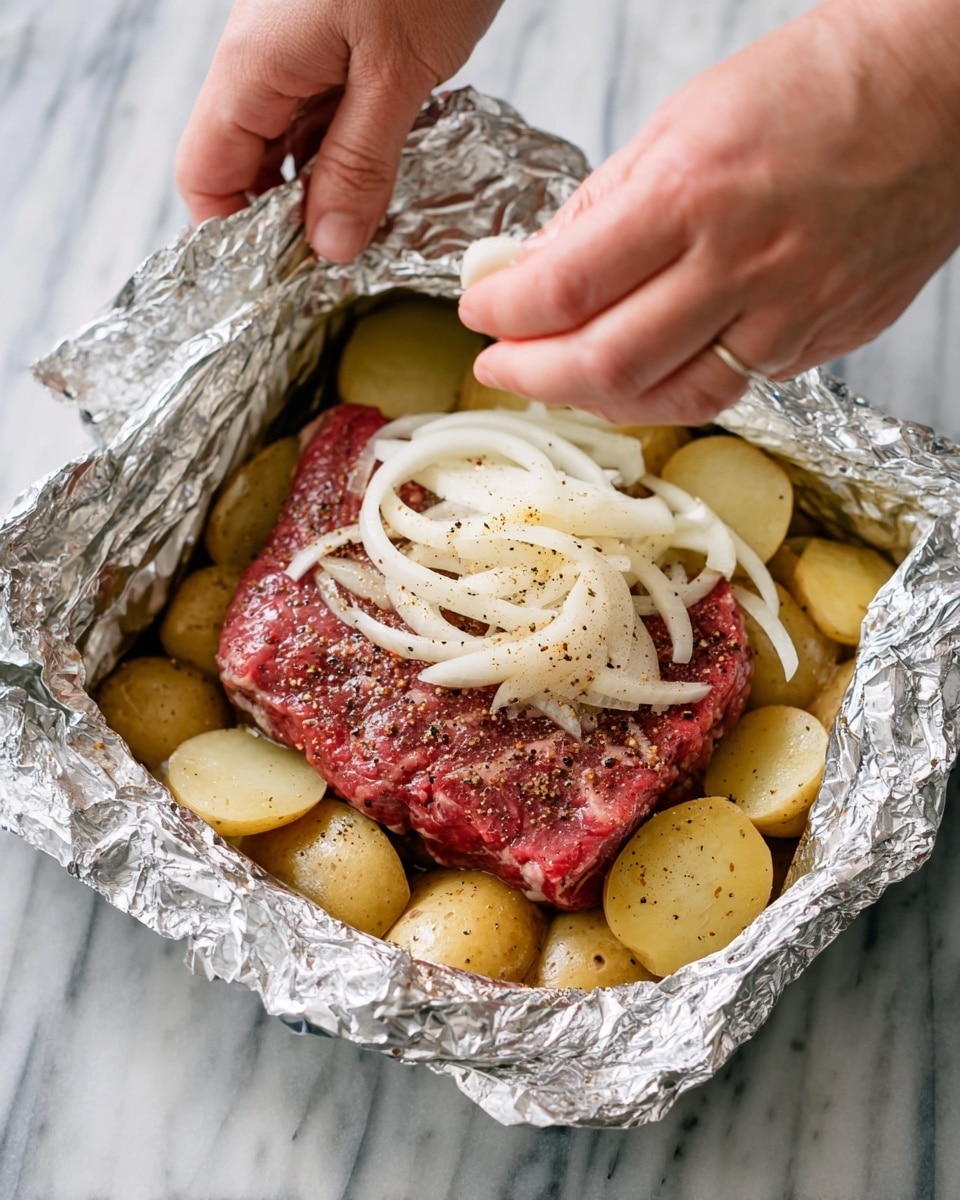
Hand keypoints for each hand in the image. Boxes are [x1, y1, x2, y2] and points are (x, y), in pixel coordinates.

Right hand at [176, 0, 501, 260]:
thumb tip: (329, 246)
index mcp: (255, 67)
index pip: (207, 177)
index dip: (236, 237)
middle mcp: (266, 60)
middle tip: (345, 265)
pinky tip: (392, 176)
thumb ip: (360, 164)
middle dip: (291, 219)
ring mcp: (303, 47)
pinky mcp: (343, 39)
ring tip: (377, 227)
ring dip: (332, 188)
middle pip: (249, 165)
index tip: (286, 279)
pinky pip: (332, 112)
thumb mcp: (399, 73)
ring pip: (297, 143)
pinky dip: (358, 150)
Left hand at [459, 0, 959, 425]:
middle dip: (534, 375)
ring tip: (561, 380)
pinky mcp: (823, 339)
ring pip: (671, 398)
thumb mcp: (681, 123)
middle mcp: (741, 263)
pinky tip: (640, 374)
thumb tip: (534, 268)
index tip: (480, 313)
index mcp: (692, 193)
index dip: (505, 314)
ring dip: (598, 400)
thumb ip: (602, 208)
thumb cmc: (811, 91)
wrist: (935, 95)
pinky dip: (669, 391)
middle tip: (500, 367)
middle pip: (609, 363)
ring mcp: (790, 312)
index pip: (567, 285)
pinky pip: (731, 390)